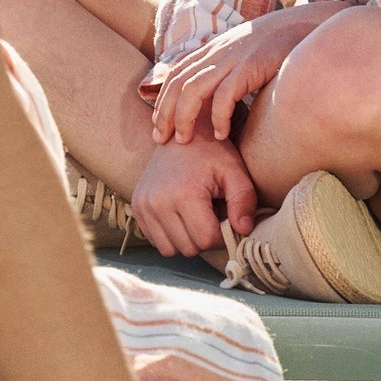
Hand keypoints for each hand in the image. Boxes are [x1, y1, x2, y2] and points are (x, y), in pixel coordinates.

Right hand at [132, 128, 258, 252]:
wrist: (179, 130)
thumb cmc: (210, 151)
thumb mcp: (234, 170)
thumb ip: (244, 201)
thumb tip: (244, 231)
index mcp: (183, 194)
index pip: (206, 240)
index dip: (221, 233)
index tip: (223, 214)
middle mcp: (157, 202)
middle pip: (189, 248)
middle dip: (204, 237)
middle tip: (210, 212)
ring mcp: (143, 205)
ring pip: (170, 250)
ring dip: (186, 239)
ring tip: (195, 213)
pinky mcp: (136, 207)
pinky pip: (156, 241)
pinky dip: (170, 235)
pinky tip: (180, 213)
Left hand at [152, 1, 347, 143]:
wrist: (311, 25)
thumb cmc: (281, 47)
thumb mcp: (247, 55)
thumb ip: (230, 71)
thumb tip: (216, 101)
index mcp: (215, 48)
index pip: (176, 73)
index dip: (162, 99)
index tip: (160, 125)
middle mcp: (219, 51)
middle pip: (177, 82)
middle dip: (165, 113)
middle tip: (163, 140)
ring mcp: (234, 57)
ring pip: (193, 88)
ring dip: (184, 117)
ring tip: (185, 141)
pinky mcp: (252, 65)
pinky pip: (225, 94)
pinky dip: (217, 116)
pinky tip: (220, 134)